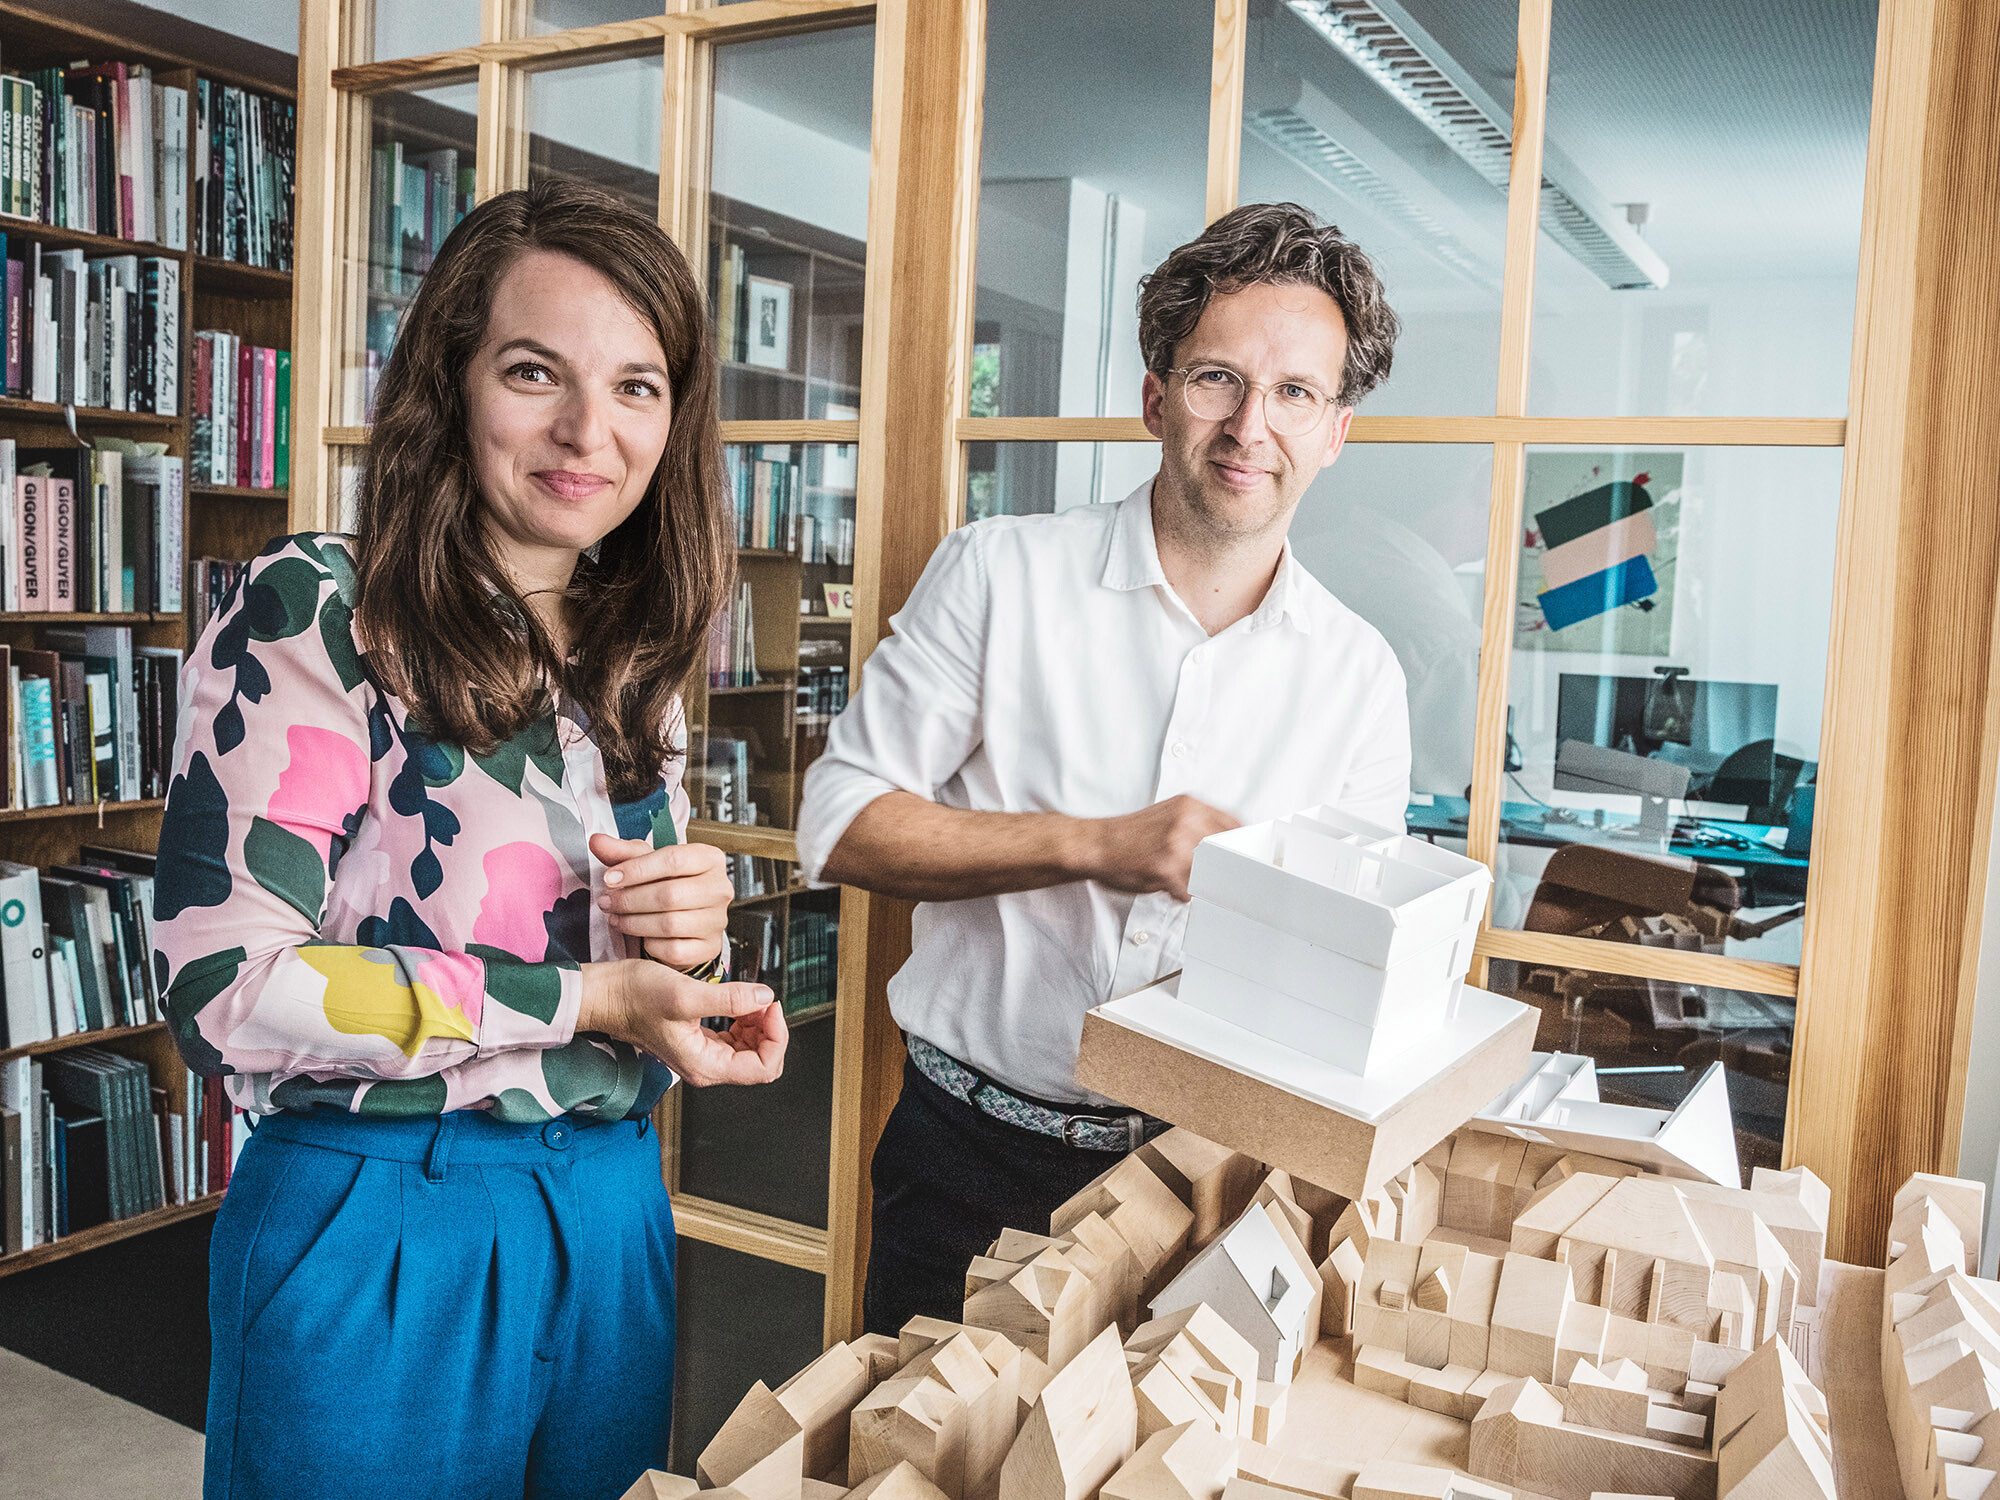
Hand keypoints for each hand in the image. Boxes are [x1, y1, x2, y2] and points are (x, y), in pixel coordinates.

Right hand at [579, 960, 787, 1086]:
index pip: (764, 1068)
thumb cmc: (634, 997)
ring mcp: (703, 1056)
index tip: (769, 1005)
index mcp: (705, 1066)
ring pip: (750, 1050)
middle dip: (769, 1030)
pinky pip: (735, 1039)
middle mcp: (706, 1067)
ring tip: (749, 997)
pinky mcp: (699, 1041)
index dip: (776, 1037)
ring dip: (758, 1024)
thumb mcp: (685, 994)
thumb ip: (729, 999)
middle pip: (761, 1061)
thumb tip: (765, 997)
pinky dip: (744, 1020)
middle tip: (761, 999)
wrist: (606, 994)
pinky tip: (738, 1001)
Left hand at [590, 833, 732, 969]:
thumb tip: (597, 841)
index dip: (637, 869)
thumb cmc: (669, 886)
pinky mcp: (709, 947)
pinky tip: (641, 937)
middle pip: (670, 894)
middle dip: (630, 899)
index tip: (609, 878)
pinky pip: (674, 949)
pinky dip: (652, 945)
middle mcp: (719, 889)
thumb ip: (623, 853)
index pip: (674, 859)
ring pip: (670, 924)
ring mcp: (717, 920)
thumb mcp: (649, 864)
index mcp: (709, 859)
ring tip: (616, 918)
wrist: (687, 919)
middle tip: (607, 902)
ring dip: (634, 922)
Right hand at [1082, 795, 1240, 900]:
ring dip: (1202, 885)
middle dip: (1228, 872)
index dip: (1245, 848)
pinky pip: (1189, 893)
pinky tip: (1167, 886)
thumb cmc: (1129, 836)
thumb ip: (1199, 827)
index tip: (1249, 863)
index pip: (1236, 826)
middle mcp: (1187, 821)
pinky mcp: (1165, 869)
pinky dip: (1181, 895)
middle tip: (1227, 884)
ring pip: (1211, 875)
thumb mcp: (1169, 816)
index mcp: (1191, 806)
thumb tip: (1232, 849)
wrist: (1094, 844)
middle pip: (1229, 853)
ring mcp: (1177, 845)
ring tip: (1185, 881)